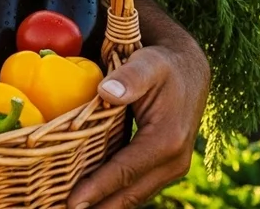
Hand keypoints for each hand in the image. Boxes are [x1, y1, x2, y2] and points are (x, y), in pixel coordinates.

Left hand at [66, 41, 209, 208]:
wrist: (187, 71)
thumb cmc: (162, 65)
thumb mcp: (147, 64)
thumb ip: (129, 78)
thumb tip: (106, 93)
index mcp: (167, 140)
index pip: (125, 171)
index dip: (98, 187)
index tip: (72, 201)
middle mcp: (173, 162)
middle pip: (130, 194)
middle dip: (98, 206)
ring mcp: (170, 168)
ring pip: (133, 196)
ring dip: (105, 205)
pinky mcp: (162, 168)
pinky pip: (136, 188)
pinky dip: (113, 197)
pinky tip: (90, 200)